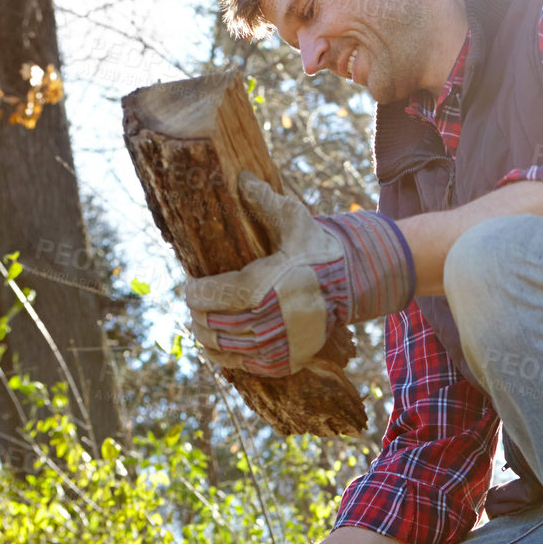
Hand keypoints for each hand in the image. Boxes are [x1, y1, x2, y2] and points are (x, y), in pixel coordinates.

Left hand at [185, 173, 414, 376]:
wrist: (352, 284)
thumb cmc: (317, 249)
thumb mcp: (294, 219)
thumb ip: (263, 200)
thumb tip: (240, 177)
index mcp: (258, 288)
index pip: (204, 297)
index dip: (191, 291)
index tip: (190, 282)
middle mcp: (263, 322)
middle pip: (208, 324)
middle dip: (196, 313)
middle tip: (196, 302)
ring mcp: (274, 346)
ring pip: (219, 348)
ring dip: (205, 336)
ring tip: (203, 322)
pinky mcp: (283, 362)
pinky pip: (240, 366)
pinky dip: (224, 356)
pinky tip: (220, 342)